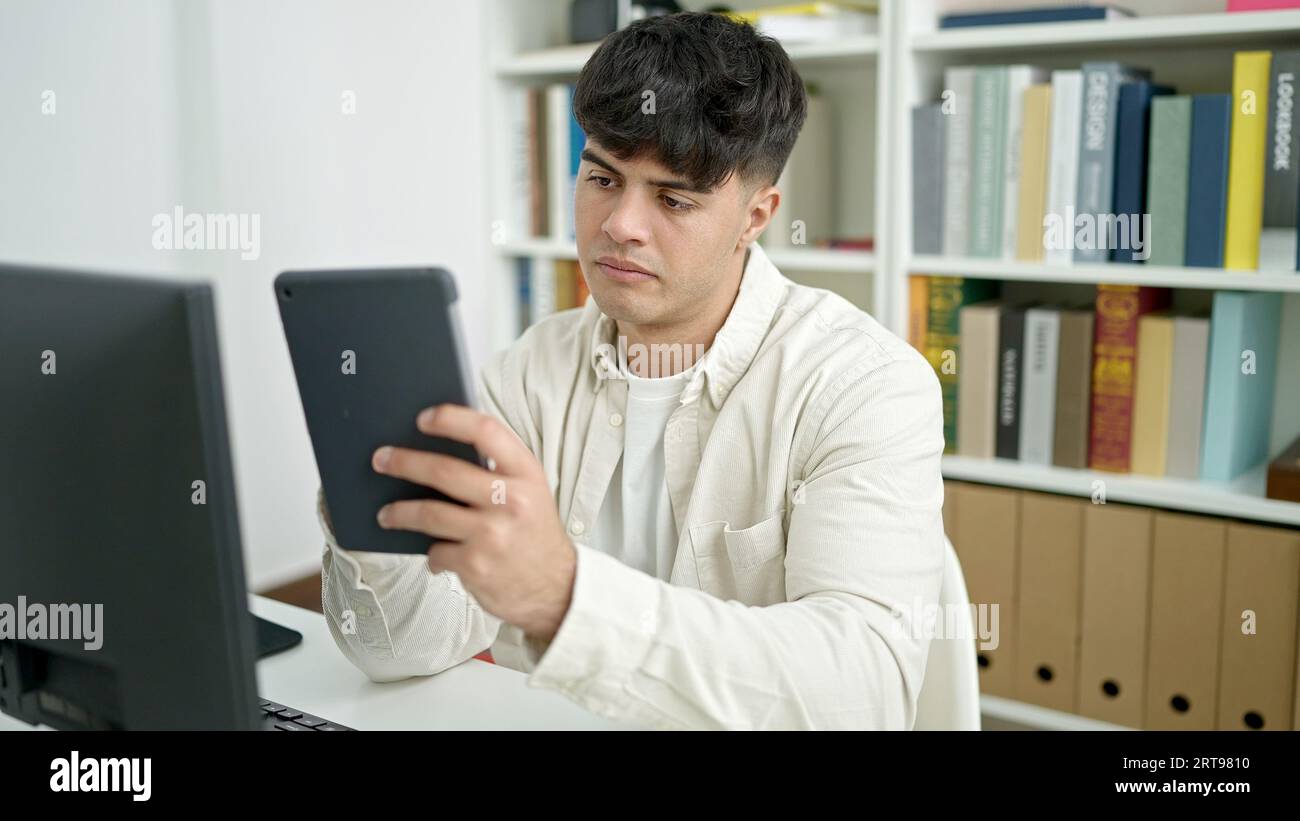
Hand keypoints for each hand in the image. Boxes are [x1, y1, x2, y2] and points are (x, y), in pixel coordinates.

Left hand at [371, 404, 575, 641]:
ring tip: (386, 514)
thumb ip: (498, 470)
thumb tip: (440, 449)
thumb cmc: (535, 535)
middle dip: (404, 462)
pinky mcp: (476, 564)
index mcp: (526, 474)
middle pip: (444, 471)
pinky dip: (431, 554)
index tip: (423, 418)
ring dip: (399, 513)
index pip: (486, 432)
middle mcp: (511, 500)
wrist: (557, 589)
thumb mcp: (532, 492)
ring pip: (428, 513)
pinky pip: (436, 551)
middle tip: (381, 459)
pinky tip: (435, 555)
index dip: (451, 419)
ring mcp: (492, 534)